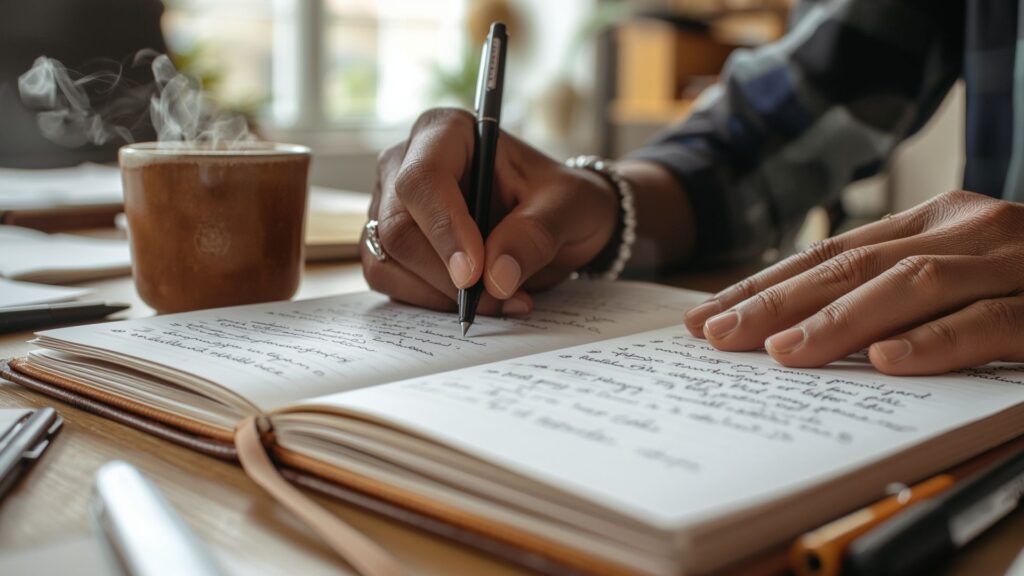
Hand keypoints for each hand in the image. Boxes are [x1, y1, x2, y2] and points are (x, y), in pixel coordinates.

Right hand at [361, 108, 618, 314]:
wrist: (558, 220)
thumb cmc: (559, 198)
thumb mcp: (569, 206)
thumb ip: (536, 234)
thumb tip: (495, 278)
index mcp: (446, 133)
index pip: (422, 178)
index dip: (444, 229)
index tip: (474, 274)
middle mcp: (405, 164)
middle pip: (397, 228)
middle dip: (445, 276)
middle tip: (499, 297)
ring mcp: (390, 207)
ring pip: (387, 262)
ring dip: (439, 295)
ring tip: (500, 300)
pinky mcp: (389, 246)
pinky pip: (391, 282)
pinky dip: (432, 303)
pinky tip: (479, 302)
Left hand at [683, 190, 1023, 374]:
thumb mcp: (953, 273)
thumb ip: (890, 290)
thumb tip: (796, 330)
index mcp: (933, 222)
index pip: (829, 256)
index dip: (764, 286)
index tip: (705, 318)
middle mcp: (965, 228)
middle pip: (852, 266)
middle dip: (776, 303)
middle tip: (718, 336)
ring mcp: (1012, 261)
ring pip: (913, 286)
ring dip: (841, 322)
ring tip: (783, 351)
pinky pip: (993, 322)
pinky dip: (940, 341)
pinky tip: (891, 361)